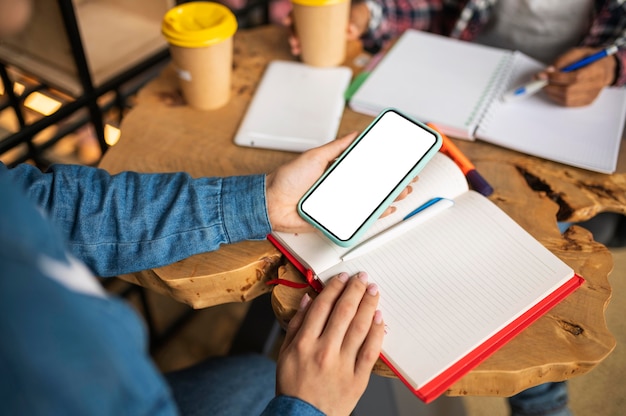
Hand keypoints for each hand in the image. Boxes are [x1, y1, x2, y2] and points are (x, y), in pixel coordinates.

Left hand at [266, 133, 414, 232]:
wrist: (271, 203)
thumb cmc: (287, 180)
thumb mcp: (315, 156)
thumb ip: (337, 147)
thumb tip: (355, 135)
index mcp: (337, 172)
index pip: (366, 168)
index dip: (383, 165)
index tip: (399, 161)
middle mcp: (341, 188)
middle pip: (372, 186)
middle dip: (393, 182)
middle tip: (408, 177)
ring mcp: (340, 204)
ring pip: (370, 203)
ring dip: (389, 198)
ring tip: (403, 191)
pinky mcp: (336, 219)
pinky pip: (359, 219)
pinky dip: (375, 215)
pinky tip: (387, 209)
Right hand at [275, 272, 383, 414]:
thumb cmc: (293, 385)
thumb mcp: (285, 352)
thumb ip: (297, 324)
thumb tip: (307, 299)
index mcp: (304, 343)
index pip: (322, 306)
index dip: (334, 288)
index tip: (342, 278)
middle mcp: (324, 351)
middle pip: (344, 312)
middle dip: (355, 290)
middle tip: (363, 278)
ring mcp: (342, 364)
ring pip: (359, 327)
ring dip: (368, 305)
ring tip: (373, 291)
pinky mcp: (358, 378)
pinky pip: (371, 350)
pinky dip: (376, 331)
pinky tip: (378, 318)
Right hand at [284, 3, 368, 56]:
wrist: (359, 21)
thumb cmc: (355, 15)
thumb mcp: (356, 17)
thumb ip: (354, 23)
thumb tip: (350, 30)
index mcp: (320, 7)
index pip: (301, 8)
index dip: (292, 14)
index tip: (287, 21)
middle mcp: (314, 15)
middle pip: (297, 21)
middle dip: (292, 31)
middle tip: (294, 41)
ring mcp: (315, 26)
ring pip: (299, 31)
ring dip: (294, 40)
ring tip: (295, 48)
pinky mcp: (318, 35)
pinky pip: (305, 39)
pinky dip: (300, 45)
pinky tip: (297, 51)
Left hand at [538, 46, 615, 106]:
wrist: (605, 68)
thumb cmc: (590, 59)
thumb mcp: (578, 52)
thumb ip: (563, 60)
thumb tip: (548, 71)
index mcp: (596, 70)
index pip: (574, 77)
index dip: (555, 77)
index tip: (541, 75)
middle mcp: (596, 85)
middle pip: (568, 91)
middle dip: (550, 86)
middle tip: (540, 81)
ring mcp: (591, 95)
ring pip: (566, 99)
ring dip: (551, 93)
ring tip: (546, 85)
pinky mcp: (587, 102)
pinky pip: (568, 104)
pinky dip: (557, 98)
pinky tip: (554, 91)